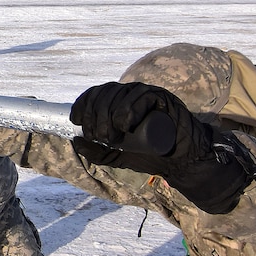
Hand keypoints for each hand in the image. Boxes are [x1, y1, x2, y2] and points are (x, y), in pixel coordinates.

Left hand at [70, 82, 210, 159]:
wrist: (180, 162)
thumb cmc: (150, 156)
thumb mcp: (117, 155)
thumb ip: (98, 152)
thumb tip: (76, 141)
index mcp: (120, 101)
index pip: (96, 93)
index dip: (83, 103)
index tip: (76, 121)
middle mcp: (132, 93)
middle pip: (106, 93)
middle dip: (96, 116)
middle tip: (100, 137)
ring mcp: (148, 94)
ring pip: (121, 93)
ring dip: (110, 116)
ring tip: (113, 137)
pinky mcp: (164, 98)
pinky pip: (143, 95)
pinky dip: (130, 109)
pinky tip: (125, 125)